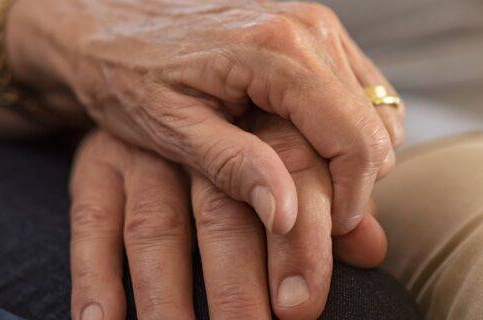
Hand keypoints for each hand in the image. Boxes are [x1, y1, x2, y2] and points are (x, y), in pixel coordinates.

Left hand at [10, 0, 405, 235]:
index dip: (352, 198)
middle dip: (353, 183)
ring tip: (297, 182)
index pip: (355, 139)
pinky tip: (299, 148)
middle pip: (374, 128)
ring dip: (350, 157)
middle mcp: (309, 29)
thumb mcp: (171, 129)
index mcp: (278, 51)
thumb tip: (288, 215)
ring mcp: (315, 26)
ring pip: (374, 111)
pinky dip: (344, 130)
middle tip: (306, 215)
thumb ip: (234, 167)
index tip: (326, 232)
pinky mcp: (312, 33)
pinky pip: (359, 92)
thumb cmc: (128, 73)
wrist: (108, 22)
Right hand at [69, 114, 386, 318]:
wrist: (146, 69)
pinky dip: (94, 278)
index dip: (301, 246)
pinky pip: (91, 223)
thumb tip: (373, 250)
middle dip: (237, 286)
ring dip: (166, 300)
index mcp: (256, 117)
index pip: (288, 180)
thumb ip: (323, 196)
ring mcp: (141, 150)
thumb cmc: (234, 122)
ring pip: (155, 230)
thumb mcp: (280, 145)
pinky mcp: (95, 163)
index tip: (302, 307)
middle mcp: (196, 133)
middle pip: (220, 216)